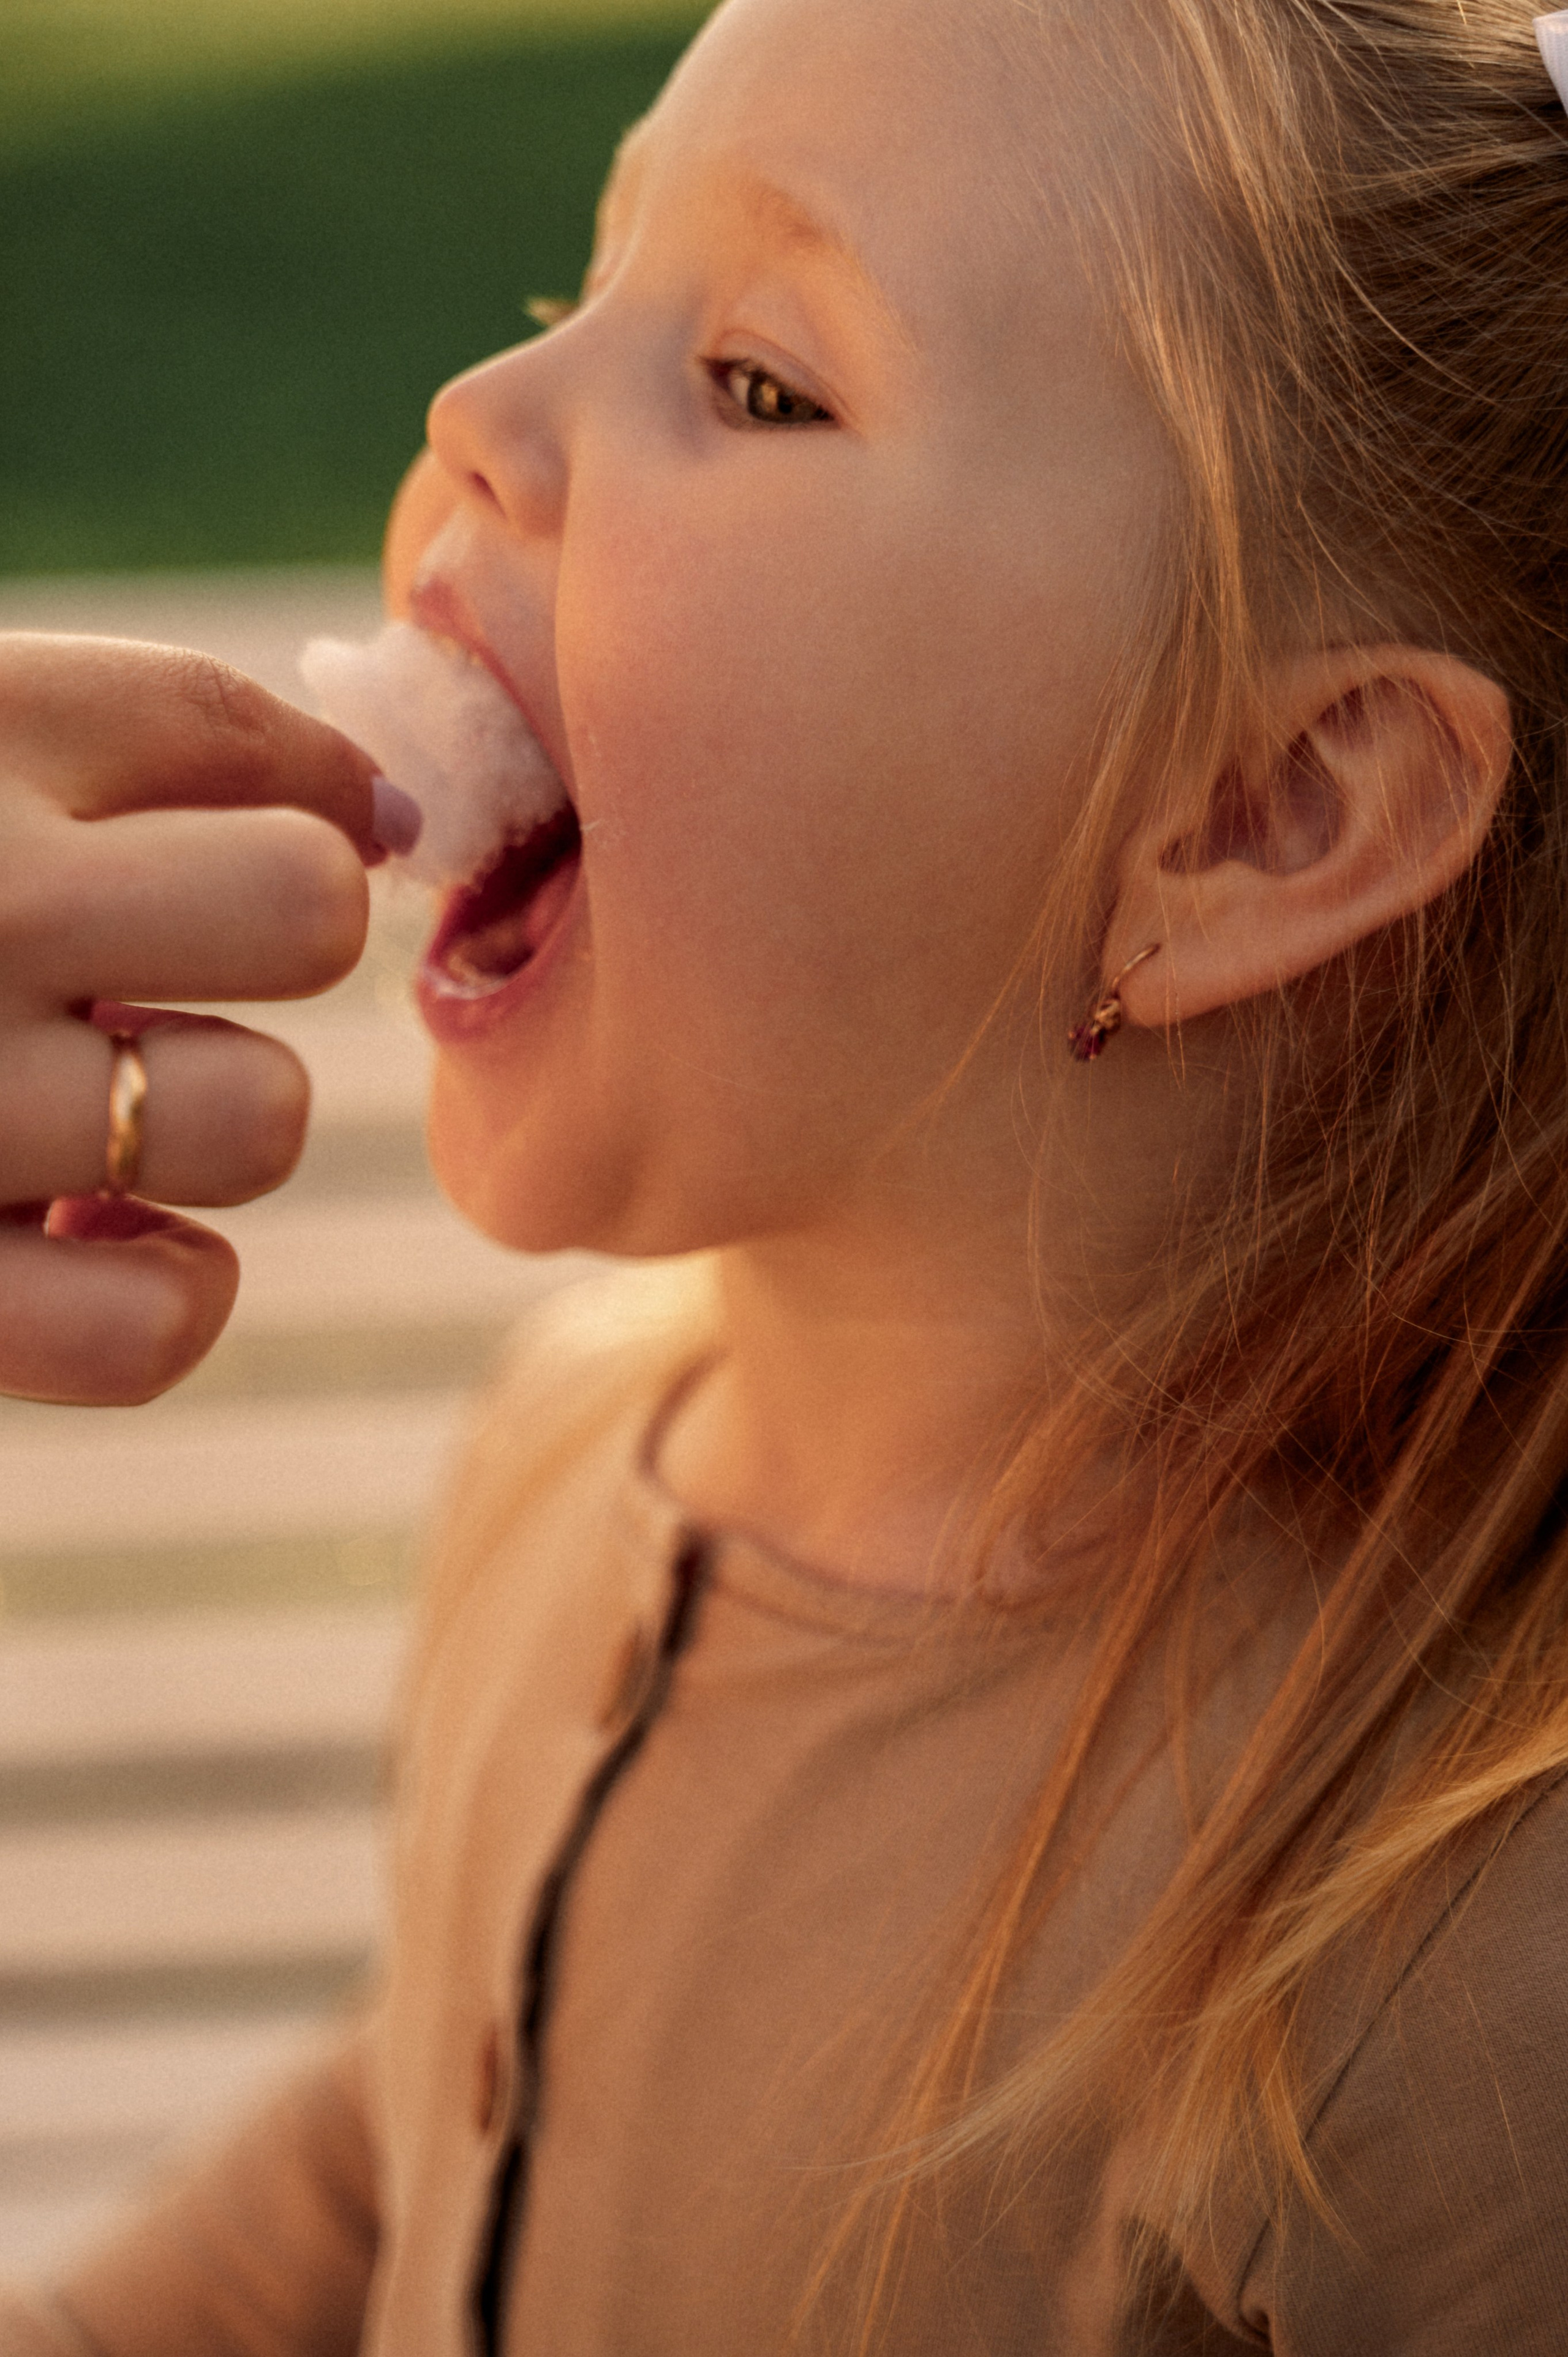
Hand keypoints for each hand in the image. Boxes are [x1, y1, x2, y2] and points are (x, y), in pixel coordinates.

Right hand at [0, 632, 378, 1404]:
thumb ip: (139, 742)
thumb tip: (389, 811)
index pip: (231, 735)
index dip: (309, 797)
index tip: (291, 835)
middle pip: (297, 906)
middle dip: (275, 935)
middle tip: (172, 965)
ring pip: (254, 1116)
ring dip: (214, 1117)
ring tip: (101, 1106)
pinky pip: (157, 1322)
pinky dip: (168, 1293)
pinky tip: (94, 1246)